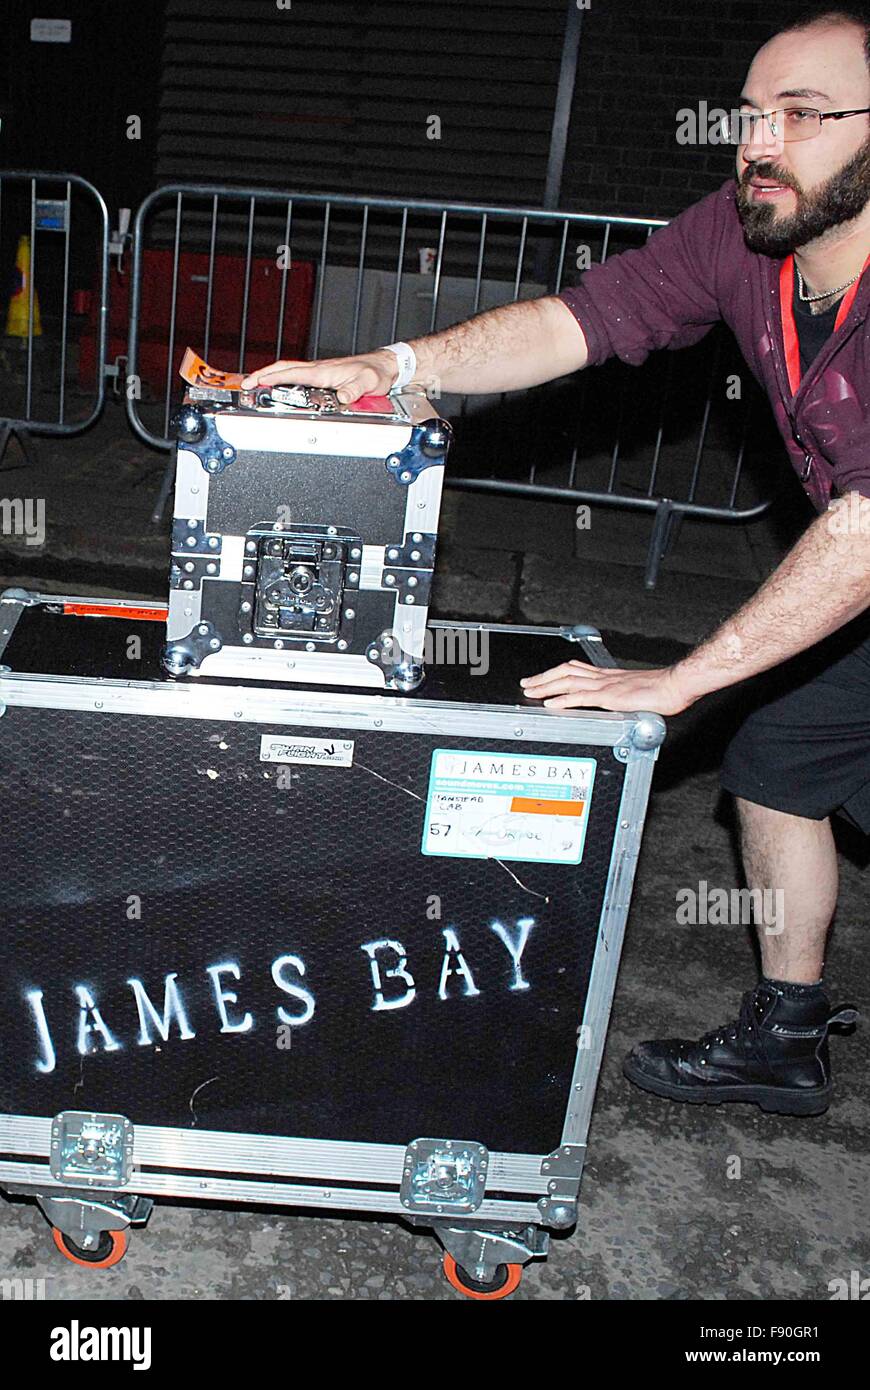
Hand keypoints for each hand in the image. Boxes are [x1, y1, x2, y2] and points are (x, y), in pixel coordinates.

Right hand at [241, 349, 399, 403]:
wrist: (384, 366)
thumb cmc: (375, 373)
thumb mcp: (368, 383)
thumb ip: (353, 390)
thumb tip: (340, 398)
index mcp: (324, 371)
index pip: (292, 373)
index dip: (272, 377)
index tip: (256, 382)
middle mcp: (319, 369)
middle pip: (284, 369)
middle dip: (263, 375)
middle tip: (246, 383)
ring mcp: (319, 372)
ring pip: (289, 371)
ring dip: (270, 376)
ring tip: (255, 384)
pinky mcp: (323, 376)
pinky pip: (297, 376)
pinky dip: (283, 378)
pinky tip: (279, 385)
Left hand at [519, 660, 693, 714]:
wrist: (676, 685)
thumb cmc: (664, 689)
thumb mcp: (638, 693)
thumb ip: (625, 699)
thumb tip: (621, 708)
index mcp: (609, 676)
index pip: (576, 670)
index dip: (557, 673)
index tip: (544, 677)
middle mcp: (604, 677)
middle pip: (566, 672)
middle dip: (544, 677)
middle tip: (527, 683)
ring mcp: (605, 685)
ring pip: (567, 681)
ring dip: (546, 686)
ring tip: (530, 691)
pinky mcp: (610, 696)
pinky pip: (580, 697)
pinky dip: (562, 699)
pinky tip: (550, 703)